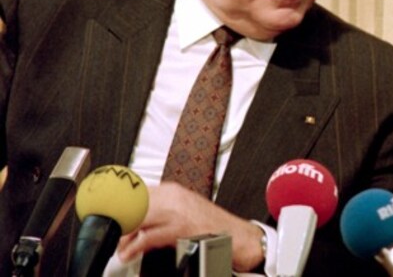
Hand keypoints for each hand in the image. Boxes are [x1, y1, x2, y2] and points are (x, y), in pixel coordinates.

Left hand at [116, 182, 263, 271]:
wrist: (240, 237)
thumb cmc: (213, 228)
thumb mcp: (184, 213)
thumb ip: (160, 212)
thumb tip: (132, 221)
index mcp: (173, 191)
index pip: (135, 191)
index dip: (115, 200)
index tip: (100, 207)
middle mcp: (174, 197)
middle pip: (133, 203)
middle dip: (116, 217)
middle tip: (105, 229)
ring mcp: (178, 212)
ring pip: (138, 217)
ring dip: (122, 233)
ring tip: (117, 245)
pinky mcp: (181, 230)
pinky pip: (149, 236)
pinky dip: (134, 247)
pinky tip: (127, 254)